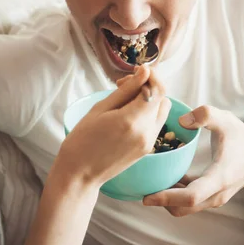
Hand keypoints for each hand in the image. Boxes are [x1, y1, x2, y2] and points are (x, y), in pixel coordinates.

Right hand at [57, 66, 171, 187]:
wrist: (80, 174)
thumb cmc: (82, 139)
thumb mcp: (101, 108)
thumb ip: (126, 90)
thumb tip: (144, 71)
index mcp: (133, 120)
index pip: (157, 89)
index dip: (151, 75)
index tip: (136, 70)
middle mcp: (147, 132)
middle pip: (162, 98)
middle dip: (148, 86)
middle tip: (123, 85)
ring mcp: (149, 142)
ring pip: (162, 111)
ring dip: (149, 100)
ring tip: (124, 101)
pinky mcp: (148, 149)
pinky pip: (155, 123)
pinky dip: (147, 113)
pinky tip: (127, 114)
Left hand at [142, 105, 243, 216]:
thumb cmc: (242, 136)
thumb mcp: (225, 119)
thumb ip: (205, 115)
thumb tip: (181, 120)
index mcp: (219, 178)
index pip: (191, 196)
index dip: (167, 198)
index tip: (146, 197)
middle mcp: (216, 194)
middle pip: (183, 208)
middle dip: (160, 201)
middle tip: (141, 187)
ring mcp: (215, 198)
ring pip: (185, 208)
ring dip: (167, 199)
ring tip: (149, 182)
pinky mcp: (212, 196)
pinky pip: (189, 201)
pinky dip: (175, 194)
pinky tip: (165, 177)